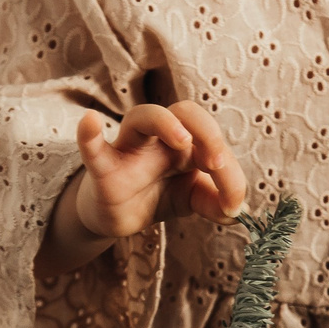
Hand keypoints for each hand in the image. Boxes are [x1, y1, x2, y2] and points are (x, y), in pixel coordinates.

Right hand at [37, 102, 246, 276]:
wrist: (120, 216)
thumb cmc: (160, 195)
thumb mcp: (194, 199)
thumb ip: (217, 202)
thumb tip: (239, 213)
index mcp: (187, 143)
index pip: (213, 141)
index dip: (229, 170)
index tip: (233, 205)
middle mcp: (161, 138)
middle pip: (185, 111)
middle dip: (206, 132)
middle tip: (215, 163)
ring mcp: (131, 147)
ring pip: (143, 116)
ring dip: (165, 122)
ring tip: (182, 140)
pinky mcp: (103, 167)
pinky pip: (94, 147)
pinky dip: (89, 134)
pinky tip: (90, 121)